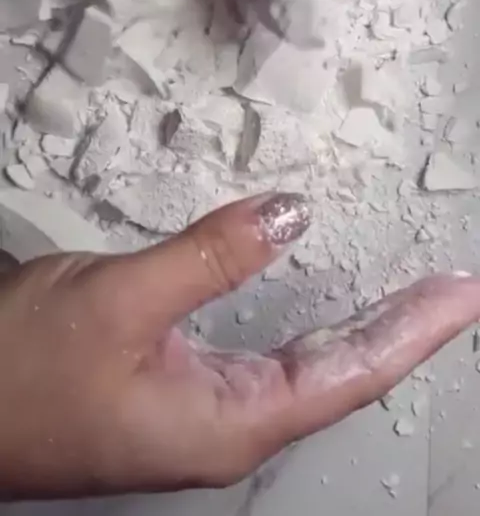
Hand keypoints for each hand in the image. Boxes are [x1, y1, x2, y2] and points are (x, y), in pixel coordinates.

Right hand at [0, 192, 477, 500]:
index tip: (462, 294)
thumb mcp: (120, 301)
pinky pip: (265, 360)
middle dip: (402, 329)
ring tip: (406, 300)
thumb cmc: (22, 376)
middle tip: (451, 291)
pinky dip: (307, 329)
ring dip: (359, 330)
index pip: (353, 374)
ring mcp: (201, 413)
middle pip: (340, 375)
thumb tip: (286, 216)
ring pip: (305, 369)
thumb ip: (211, 257)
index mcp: (228, 423)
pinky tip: (319, 315)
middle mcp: (226, 427)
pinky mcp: (175, 392)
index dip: (415, 329)